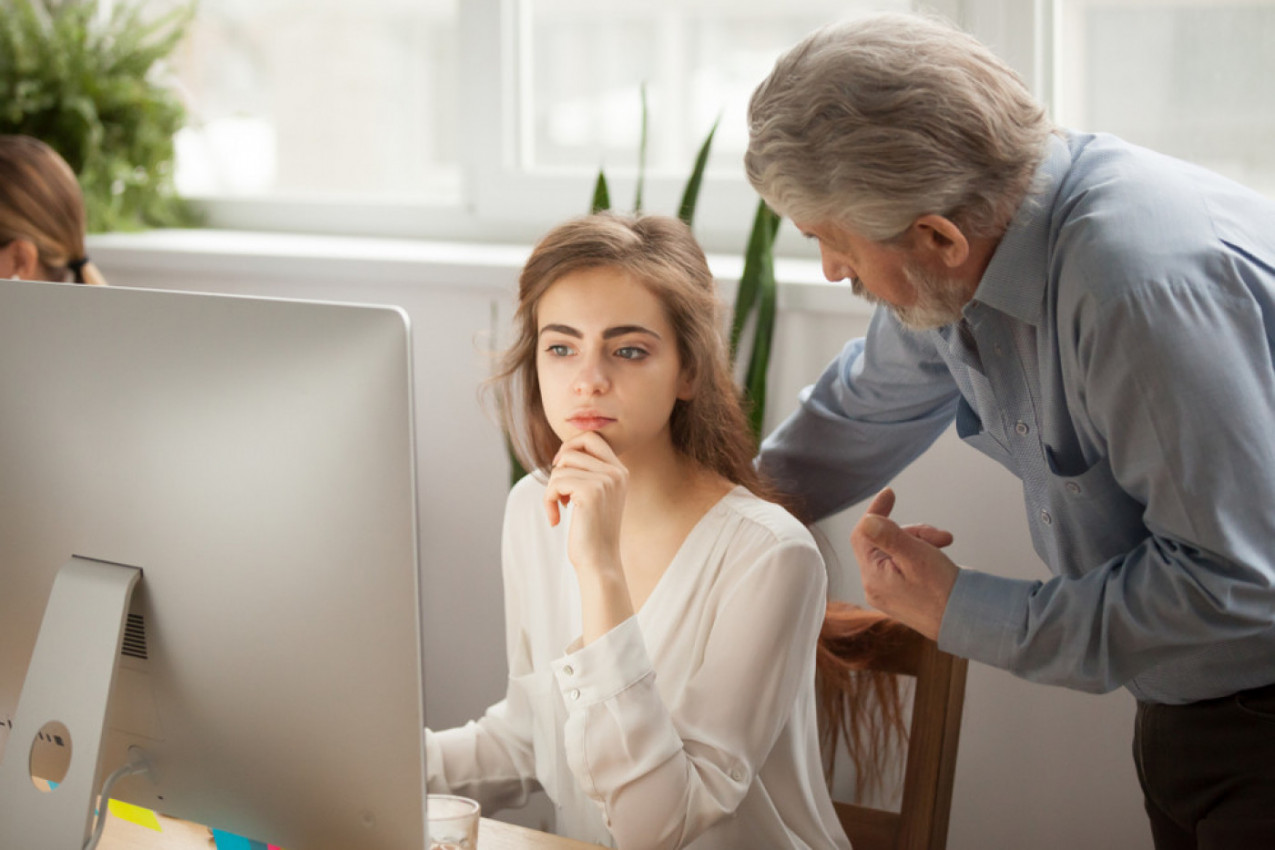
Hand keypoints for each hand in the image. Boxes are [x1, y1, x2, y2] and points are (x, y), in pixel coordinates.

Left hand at [544, 432, 627, 578]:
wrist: (599, 561)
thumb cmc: (591, 531)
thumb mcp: (595, 496)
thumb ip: (588, 472)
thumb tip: (563, 452)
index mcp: (620, 472)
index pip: (593, 437)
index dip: (571, 446)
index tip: (560, 466)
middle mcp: (616, 473)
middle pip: (574, 448)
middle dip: (559, 466)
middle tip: (557, 488)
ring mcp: (605, 481)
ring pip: (561, 467)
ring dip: (552, 489)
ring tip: (559, 507)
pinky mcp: (590, 492)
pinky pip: (555, 482)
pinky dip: (548, 500)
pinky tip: (555, 518)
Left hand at [850, 487, 958, 640]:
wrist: (966, 624)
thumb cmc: (943, 592)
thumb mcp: (915, 557)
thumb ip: (889, 537)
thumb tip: (866, 520)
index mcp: (872, 576)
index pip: (862, 533)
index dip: (875, 511)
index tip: (891, 494)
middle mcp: (874, 586)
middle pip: (883, 542)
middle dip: (913, 533)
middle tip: (942, 537)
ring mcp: (886, 593)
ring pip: (896, 552)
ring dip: (921, 543)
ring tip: (946, 546)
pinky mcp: (900, 597)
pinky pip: (903, 566)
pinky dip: (920, 557)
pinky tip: (939, 560)